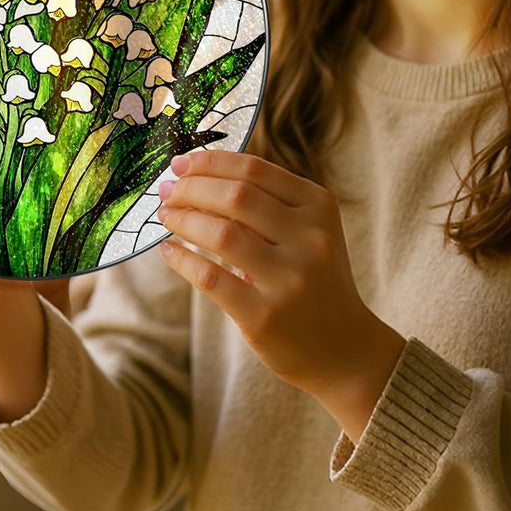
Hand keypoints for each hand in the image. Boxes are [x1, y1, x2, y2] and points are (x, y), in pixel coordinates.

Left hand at [156, 150, 404, 440]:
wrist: (345, 349)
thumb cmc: (314, 278)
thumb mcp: (308, 231)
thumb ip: (266, 203)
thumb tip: (196, 176)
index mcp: (319, 207)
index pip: (255, 170)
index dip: (211, 162)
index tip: (181, 162)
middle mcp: (310, 238)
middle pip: (237, 195)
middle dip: (192, 187)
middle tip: (166, 190)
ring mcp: (289, 279)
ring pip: (222, 233)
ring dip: (184, 219)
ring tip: (166, 215)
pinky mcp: (265, 317)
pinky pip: (212, 278)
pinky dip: (183, 260)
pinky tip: (169, 251)